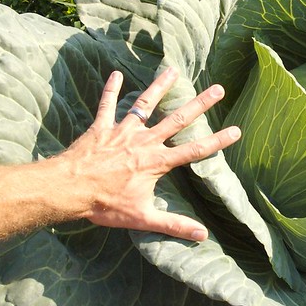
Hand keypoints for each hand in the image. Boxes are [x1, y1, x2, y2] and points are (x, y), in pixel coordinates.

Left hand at [60, 68, 239, 240]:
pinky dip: (111, 89)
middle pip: (177, 119)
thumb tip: (202, 235)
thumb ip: (174, 225)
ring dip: (161, 86)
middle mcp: (144, 141)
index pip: (194, 150)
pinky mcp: (101, 127)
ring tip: (173, 70)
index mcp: (156, 162)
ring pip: (145, 104)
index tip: (236, 130)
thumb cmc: (104, 205)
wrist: (69, 190)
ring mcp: (122, 131)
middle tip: (218, 89)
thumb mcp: (142, 218)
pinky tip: (116, 74)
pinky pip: (107, 105)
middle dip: (200, 104)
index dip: (217, 141)